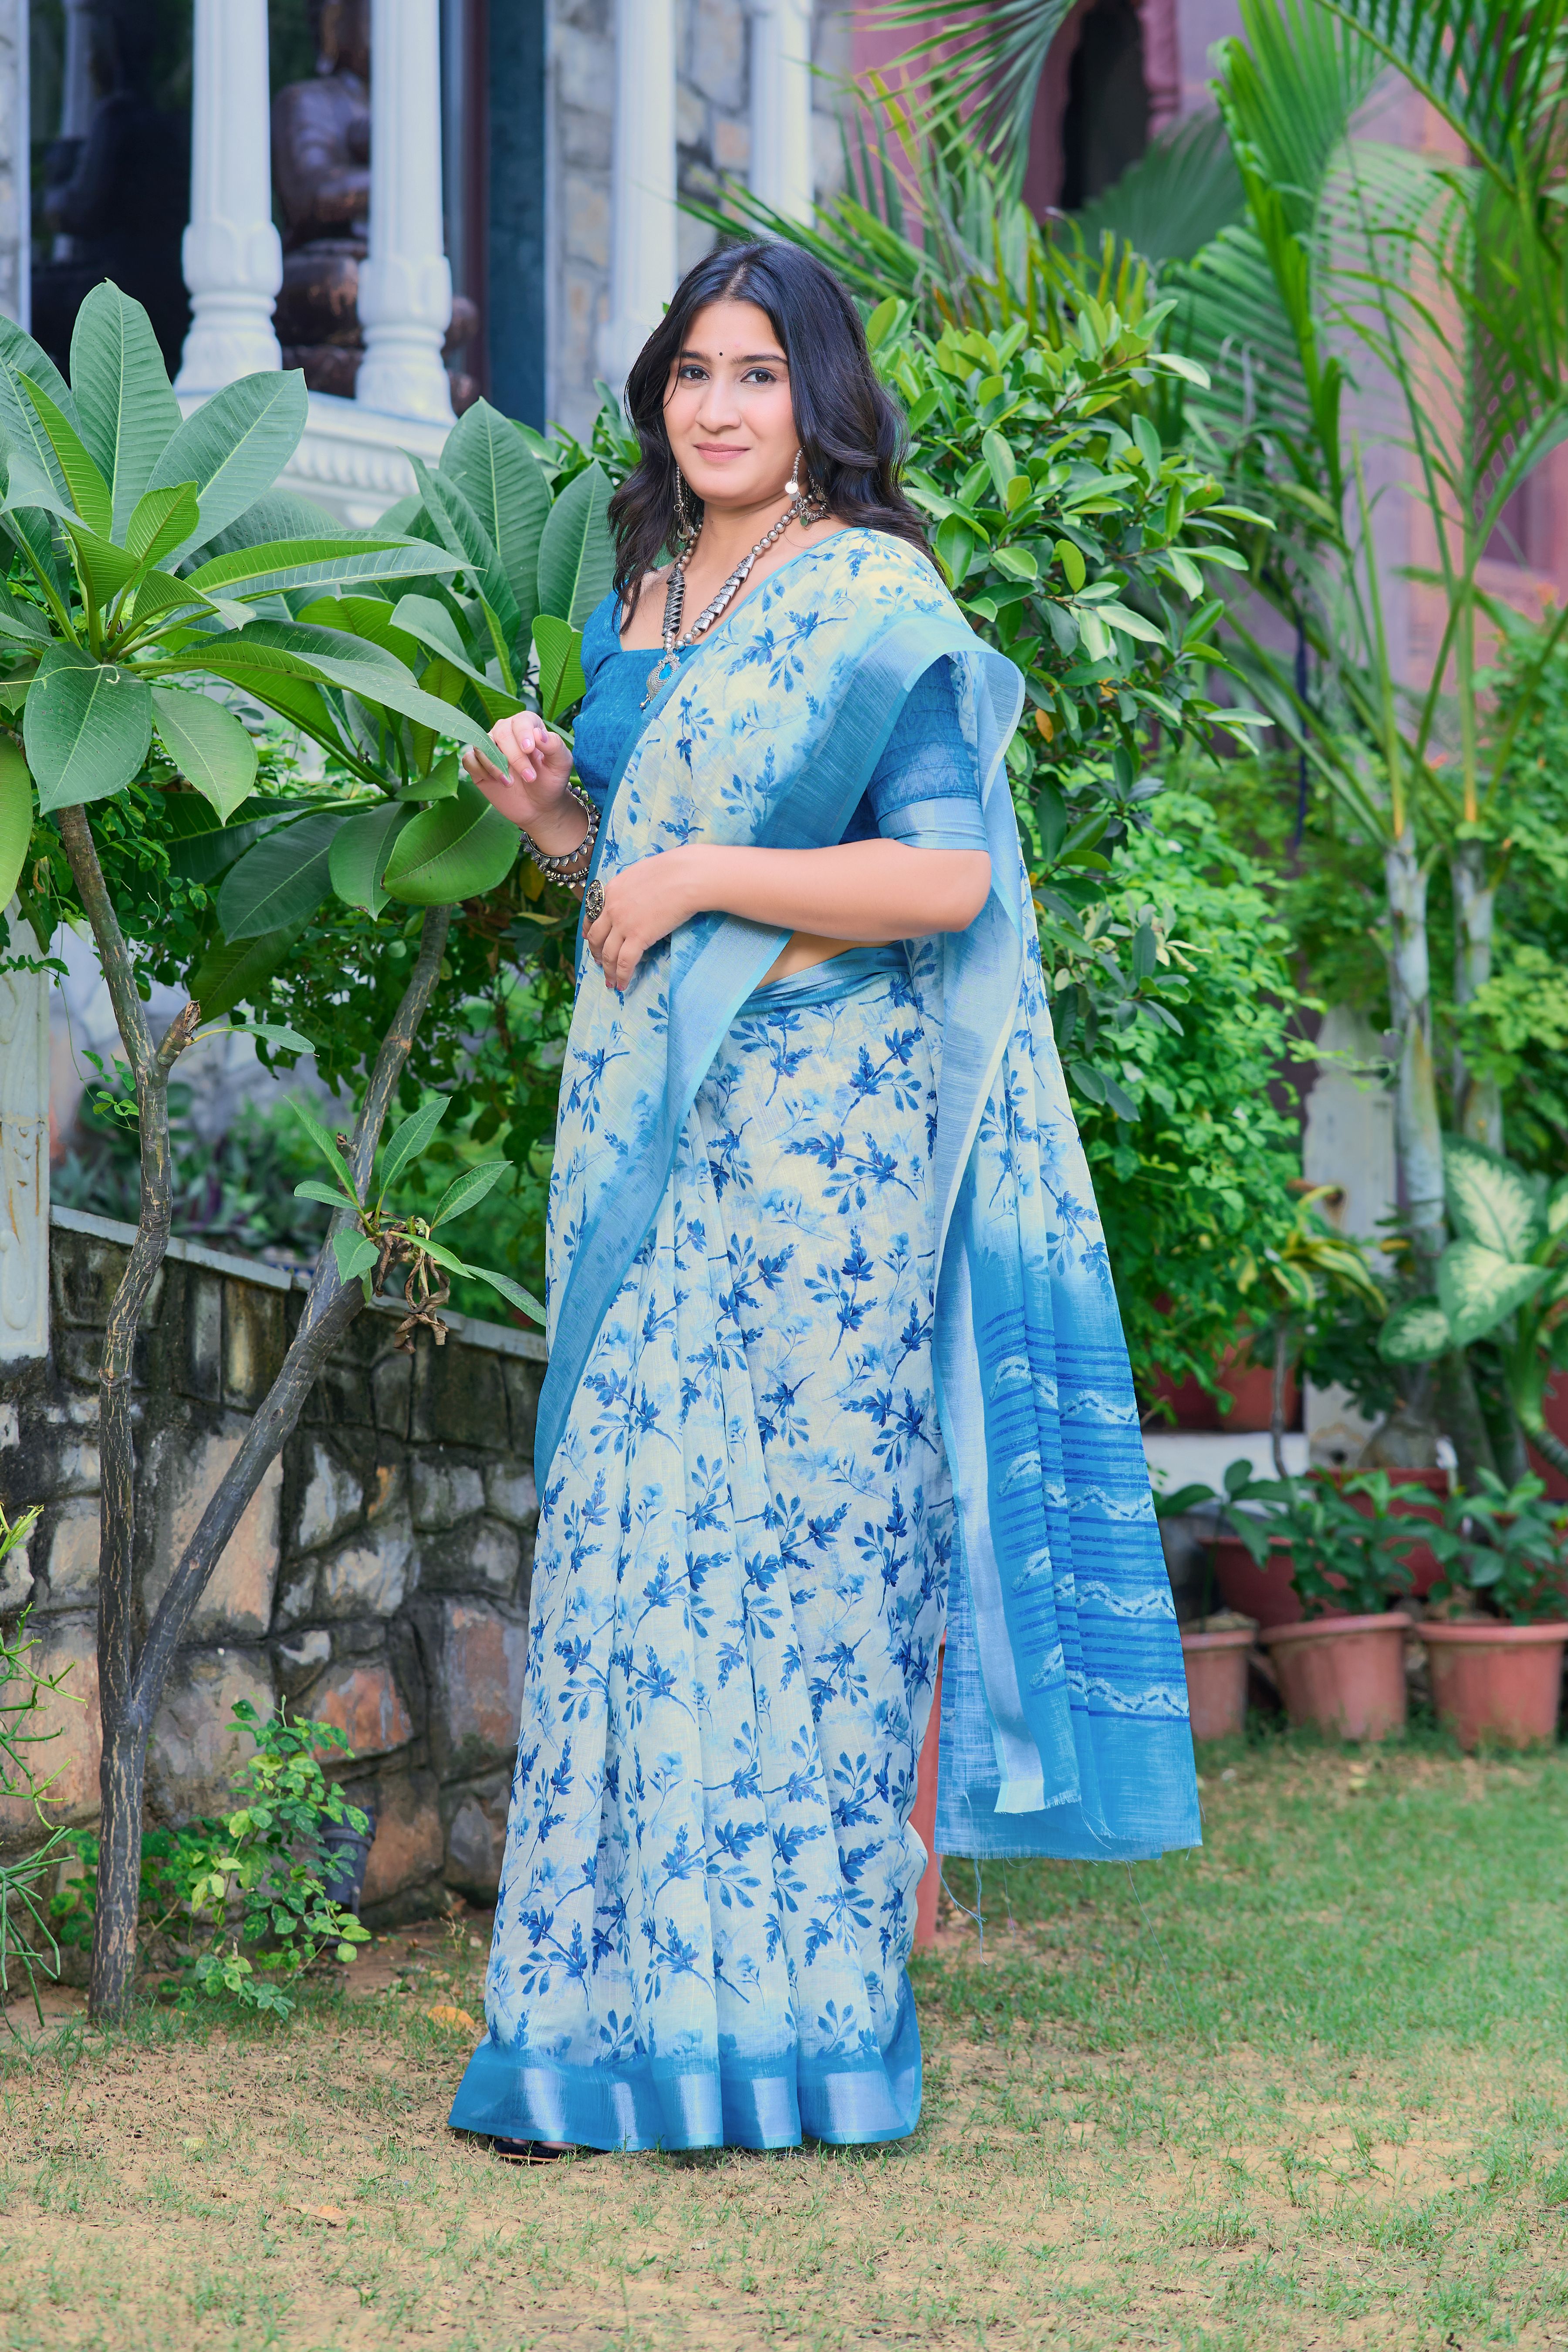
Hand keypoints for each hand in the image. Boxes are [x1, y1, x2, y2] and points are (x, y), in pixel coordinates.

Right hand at [462, 713, 575, 838]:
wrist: (539, 806)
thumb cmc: (551, 781)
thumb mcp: (561, 764)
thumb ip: (555, 746)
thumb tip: (539, 734)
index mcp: (528, 726)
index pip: (520, 721)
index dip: (523, 733)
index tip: (529, 750)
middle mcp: (506, 732)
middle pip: (501, 733)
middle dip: (514, 756)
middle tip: (529, 777)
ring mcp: (490, 747)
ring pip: (482, 745)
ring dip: (495, 766)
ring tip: (511, 783)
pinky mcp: (478, 764)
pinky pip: (469, 760)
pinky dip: (480, 770)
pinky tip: (496, 782)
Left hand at [585, 850, 699, 991]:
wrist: (686, 876)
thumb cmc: (673, 870)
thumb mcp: (641, 872)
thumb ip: (631, 887)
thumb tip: (636, 897)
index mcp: (611, 890)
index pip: (592, 914)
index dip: (590, 931)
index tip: (591, 939)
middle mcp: (612, 908)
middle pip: (596, 937)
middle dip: (596, 953)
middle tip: (600, 963)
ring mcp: (623, 924)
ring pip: (608, 954)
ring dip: (607, 971)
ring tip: (610, 982)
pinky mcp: (638, 937)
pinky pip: (625, 963)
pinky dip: (621, 976)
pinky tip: (622, 985)